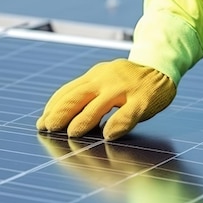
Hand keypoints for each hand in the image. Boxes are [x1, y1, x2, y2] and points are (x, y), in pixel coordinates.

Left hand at [36, 59, 175, 139]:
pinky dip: (118, 123)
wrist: (161, 67)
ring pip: (98, 105)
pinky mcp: (143, 99)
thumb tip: (55, 118)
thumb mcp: (104, 82)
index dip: (52, 108)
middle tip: (48, 129)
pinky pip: (129, 113)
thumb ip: (85, 98)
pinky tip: (109, 135)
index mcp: (94, 77)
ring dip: (83, 120)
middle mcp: (105, 80)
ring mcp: (124, 88)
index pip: (68, 92)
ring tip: (72, 133)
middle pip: (77, 97)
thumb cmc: (129, 81)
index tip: (41, 123)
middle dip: (60, 114)